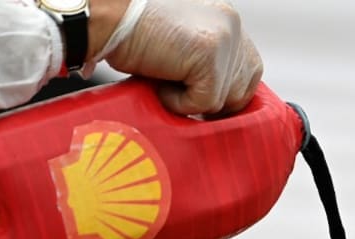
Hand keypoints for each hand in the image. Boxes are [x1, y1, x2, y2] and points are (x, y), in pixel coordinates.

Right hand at [89, 0, 262, 114]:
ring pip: (225, 100)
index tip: (202, 103)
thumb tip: (217, 104)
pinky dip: (177, 103)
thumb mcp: (179, 48)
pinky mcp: (209, 54)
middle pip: (243, 90)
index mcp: (225, 19)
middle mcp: (231, 24)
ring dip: (191, 102)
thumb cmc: (130, 35)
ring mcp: (223, 38)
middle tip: (181, 98)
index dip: (226, 93)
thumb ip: (204, 65)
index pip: (249, 70)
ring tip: (163, 81)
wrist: (106, 18)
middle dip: (213, 103)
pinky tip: (158, 83)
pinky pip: (204, 102)